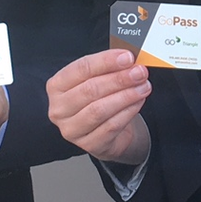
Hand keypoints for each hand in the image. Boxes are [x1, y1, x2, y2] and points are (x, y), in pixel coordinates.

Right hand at [47, 50, 151, 166]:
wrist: (103, 130)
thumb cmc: (98, 99)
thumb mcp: (98, 79)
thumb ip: (108, 68)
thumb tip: (128, 58)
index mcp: (57, 86)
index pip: (81, 69)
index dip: (106, 61)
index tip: (127, 57)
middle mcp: (59, 109)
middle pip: (90, 89)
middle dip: (119, 79)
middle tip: (139, 72)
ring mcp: (71, 129)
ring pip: (99, 110)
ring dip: (126, 96)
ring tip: (143, 87)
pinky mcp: (88, 144)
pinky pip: (111, 126)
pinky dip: (128, 112)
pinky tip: (138, 102)